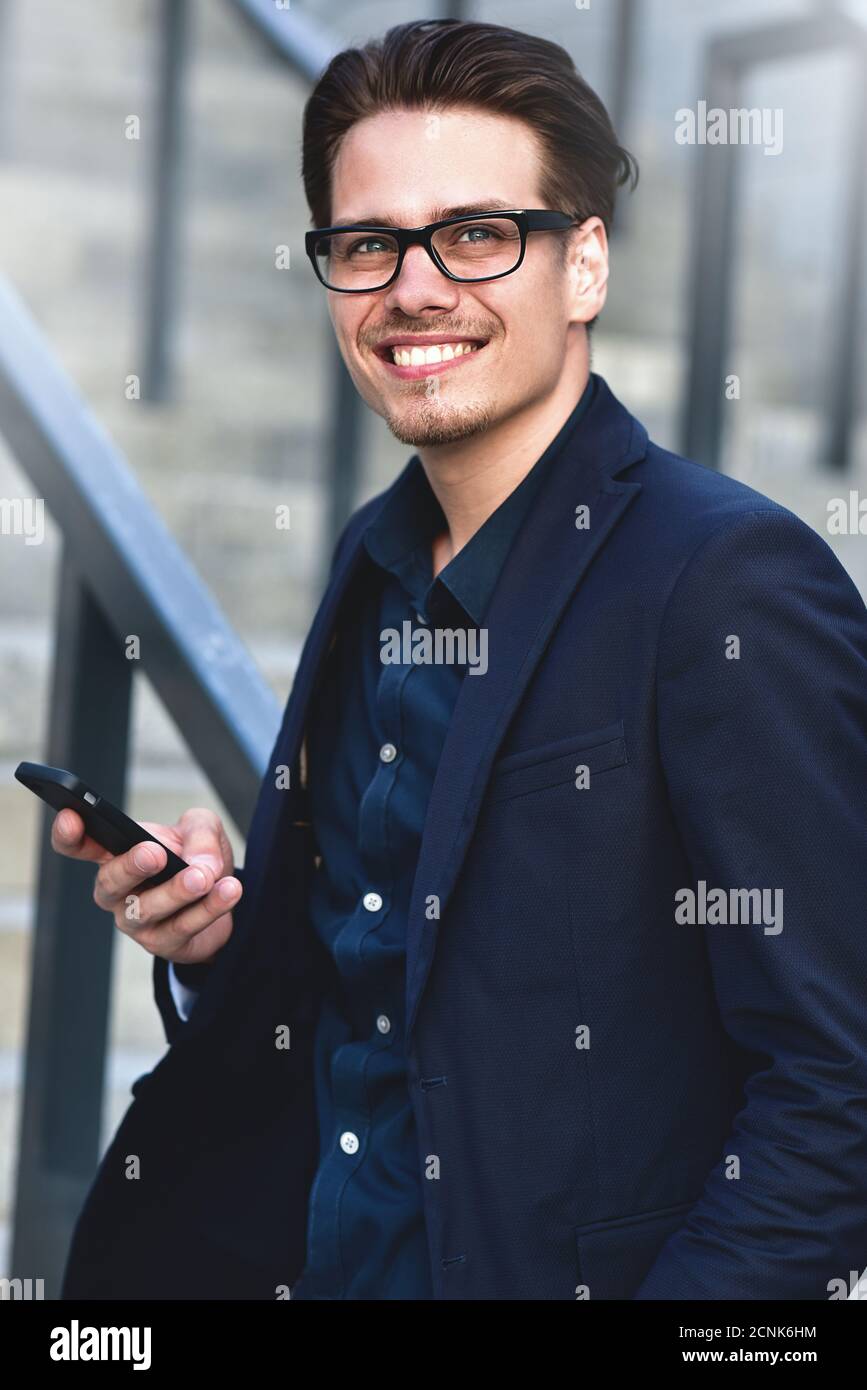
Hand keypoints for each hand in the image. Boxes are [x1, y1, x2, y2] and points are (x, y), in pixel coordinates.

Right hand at [50, 806, 241, 965]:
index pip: (78, 845)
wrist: (223, 895)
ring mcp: (135, 921)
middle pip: (110, 882)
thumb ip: (200, 834)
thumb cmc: (196, 855)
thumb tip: (201, 863)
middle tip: (154, 853)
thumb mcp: (202, 829)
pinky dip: (208, 908)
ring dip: (176, 891)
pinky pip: (183, 927)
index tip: (72, 818)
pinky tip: (229, 890)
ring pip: (147, 909)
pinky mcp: (163, 945)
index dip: (68, 834)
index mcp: (114, 854)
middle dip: (131, 867)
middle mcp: (116, 891)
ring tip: (203, 877)